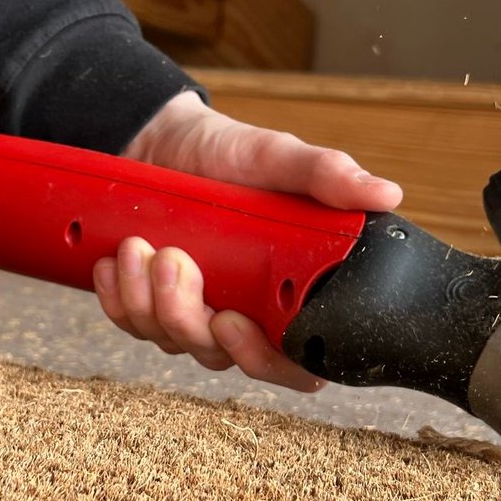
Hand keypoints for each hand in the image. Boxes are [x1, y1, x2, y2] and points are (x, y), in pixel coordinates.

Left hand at [91, 92, 403, 390]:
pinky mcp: (148, 304)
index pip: (292, 362)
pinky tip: (114, 262)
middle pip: (217, 356)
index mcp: (283, 294)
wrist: (160, 137)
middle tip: (172, 260)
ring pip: (169, 340)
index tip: (234, 322)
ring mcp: (191, 312)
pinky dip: (118, 297)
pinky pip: (131, 323)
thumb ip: (325, 176)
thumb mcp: (275, 157)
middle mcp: (240, 313)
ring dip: (146, 299)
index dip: (266, 361)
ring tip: (138, 245)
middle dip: (186, 316)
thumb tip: (386, 196)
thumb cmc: (227, 153)